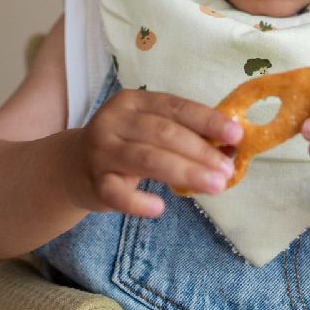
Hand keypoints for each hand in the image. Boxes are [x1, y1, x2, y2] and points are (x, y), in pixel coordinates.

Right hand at [70, 89, 241, 217]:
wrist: (73, 166)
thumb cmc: (125, 145)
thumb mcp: (148, 129)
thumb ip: (182, 133)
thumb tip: (228, 147)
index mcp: (133, 101)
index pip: (175, 107)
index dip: (207, 120)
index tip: (236, 135)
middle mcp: (114, 120)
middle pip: (164, 134)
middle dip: (201, 152)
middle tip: (228, 170)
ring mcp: (101, 151)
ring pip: (147, 160)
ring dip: (185, 173)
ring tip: (215, 186)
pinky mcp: (94, 182)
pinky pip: (117, 194)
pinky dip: (139, 202)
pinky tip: (160, 208)